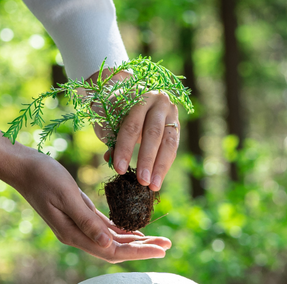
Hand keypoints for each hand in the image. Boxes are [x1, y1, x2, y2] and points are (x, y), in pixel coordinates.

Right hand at [0, 118, 171, 262]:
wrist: (21, 167)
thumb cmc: (43, 176)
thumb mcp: (67, 195)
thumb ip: (87, 221)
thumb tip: (107, 244)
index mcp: (74, 234)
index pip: (113, 251)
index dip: (139, 252)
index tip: (161, 249)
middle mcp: (78, 236)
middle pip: (116, 250)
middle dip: (143, 249)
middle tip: (168, 245)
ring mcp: (78, 228)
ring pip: (113, 241)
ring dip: (136, 242)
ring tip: (159, 241)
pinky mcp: (79, 218)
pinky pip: (105, 230)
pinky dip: (122, 232)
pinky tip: (136, 232)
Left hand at [86, 70, 179, 192]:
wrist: (135, 94)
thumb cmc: (118, 108)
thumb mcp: (111, 119)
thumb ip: (111, 137)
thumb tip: (110, 159)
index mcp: (137, 95)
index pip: (131, 125)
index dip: (125, 148)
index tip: (119, 169)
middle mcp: (157, 101)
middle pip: (152, 133)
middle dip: (146, 159)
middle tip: (141, 181)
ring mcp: (170, 111)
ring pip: (168, 142)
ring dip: (160, 167)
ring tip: (152, 185)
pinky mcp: (176, 124)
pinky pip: (173, 147)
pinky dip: (164, 165)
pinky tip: (157, 180)